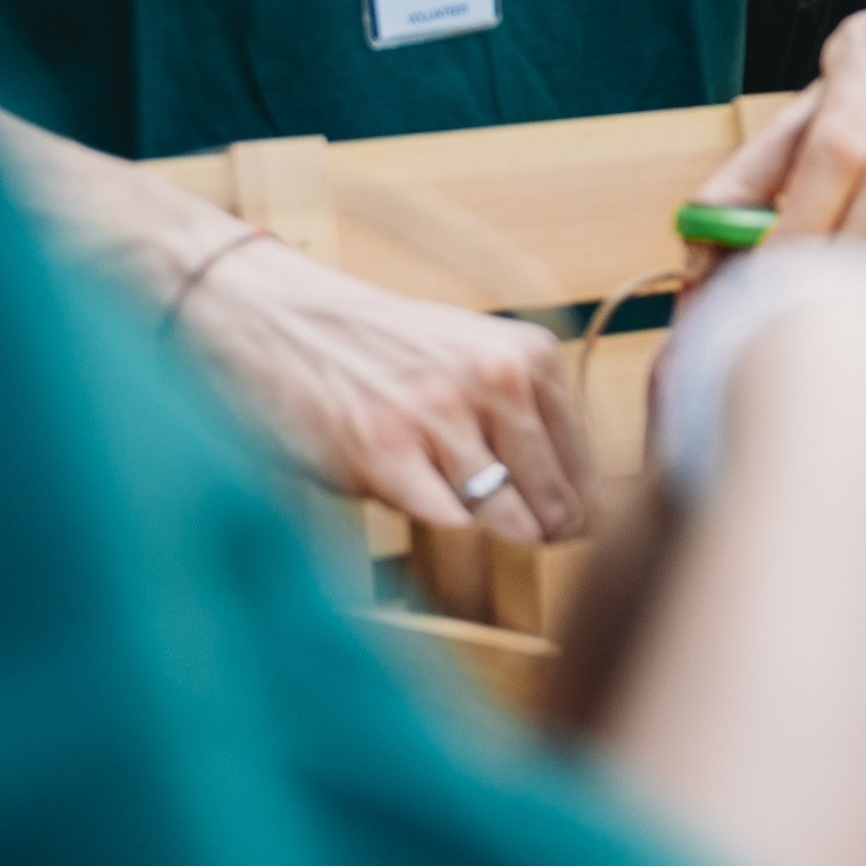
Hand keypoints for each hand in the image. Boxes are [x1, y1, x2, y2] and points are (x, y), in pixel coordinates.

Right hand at [172, 232, 595, 543]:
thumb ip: (524, 409)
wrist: (281, 319)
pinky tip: (423, 502)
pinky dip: (435, 523)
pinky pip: (441, 520)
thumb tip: (577, 497)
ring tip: (488, 532)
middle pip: (551, 494)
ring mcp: (438, 417)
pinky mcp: (382, 454)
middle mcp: (494, 380)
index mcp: (528, 354)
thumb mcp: (474, 352)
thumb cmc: (382, 345)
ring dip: (495, 536)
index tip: (582, 527)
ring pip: (502, 514)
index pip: (582, 455)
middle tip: (546, 546)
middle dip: (550, 531)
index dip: (584, 502)